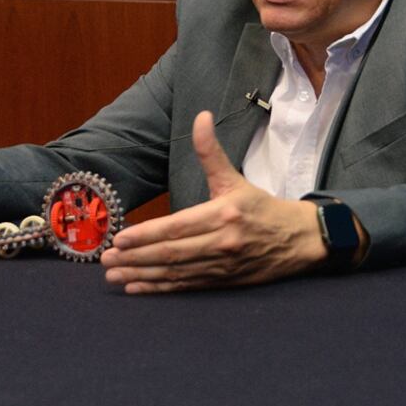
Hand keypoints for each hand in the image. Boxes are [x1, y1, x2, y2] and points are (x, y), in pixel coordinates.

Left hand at [100, 110, 327, 292]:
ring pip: (175, 272)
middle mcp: (222, 242)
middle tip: (106, 260)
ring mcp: (222, 265)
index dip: (147, 235)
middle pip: (171, 253)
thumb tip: (200, 116)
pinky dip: (161, 289)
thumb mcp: (235, 178)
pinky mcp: (223, 281)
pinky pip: (186, 286)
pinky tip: (138, 287)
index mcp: (223, 214)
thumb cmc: (263, 207)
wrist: (299, 239)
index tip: (120, 239)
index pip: (177, 227)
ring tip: (114, 276)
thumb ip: (211, 152)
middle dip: (136, 258)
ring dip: (142, 275)